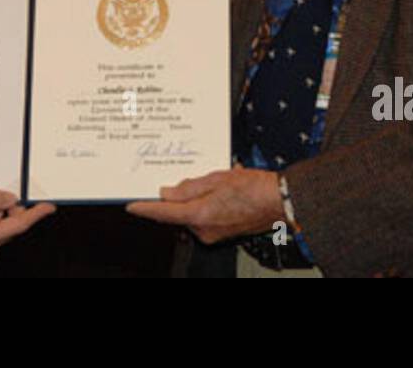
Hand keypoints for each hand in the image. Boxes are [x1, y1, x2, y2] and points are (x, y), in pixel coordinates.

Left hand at [125, 167, 282, 244]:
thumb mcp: (217, 178)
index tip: (131, 205)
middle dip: (175, 198)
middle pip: (177, 213)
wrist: (280, 201)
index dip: (145, 208)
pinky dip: (205, 204)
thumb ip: (189, 187)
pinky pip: (204, 217)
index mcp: (200, 215)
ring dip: (193, 199)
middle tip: (180, 178)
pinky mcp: (222, 233)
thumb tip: (167, 193)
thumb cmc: (254, 188)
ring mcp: (214, 234)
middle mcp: (204, 229)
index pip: (164, 213)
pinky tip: (219, 190)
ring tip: (212, 181)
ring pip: (191, 214)